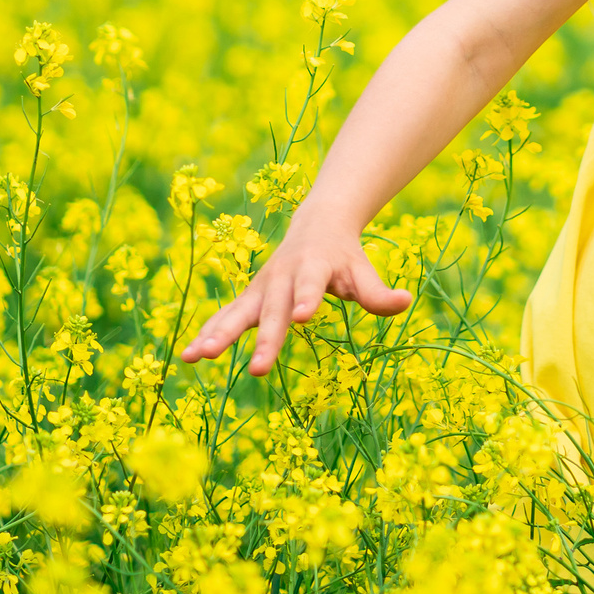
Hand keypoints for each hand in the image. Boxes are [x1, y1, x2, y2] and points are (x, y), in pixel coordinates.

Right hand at [177, 216, 411, 375]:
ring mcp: (261, 288)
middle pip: (272, 309)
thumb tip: (405, 302)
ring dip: (218, 334)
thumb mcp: (362, 271)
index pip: (310, 285)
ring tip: (197, 356)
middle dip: (264, 338)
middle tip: (259, 368)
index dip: (307, 298)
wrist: (317, 225)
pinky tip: (188, 356)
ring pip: (238, 312)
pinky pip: (224, 317)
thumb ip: (378, 292)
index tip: (303, 317)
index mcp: (312, 267)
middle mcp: (282, 277)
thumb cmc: (344, 256)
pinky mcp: (248, 299)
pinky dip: (207, 333)